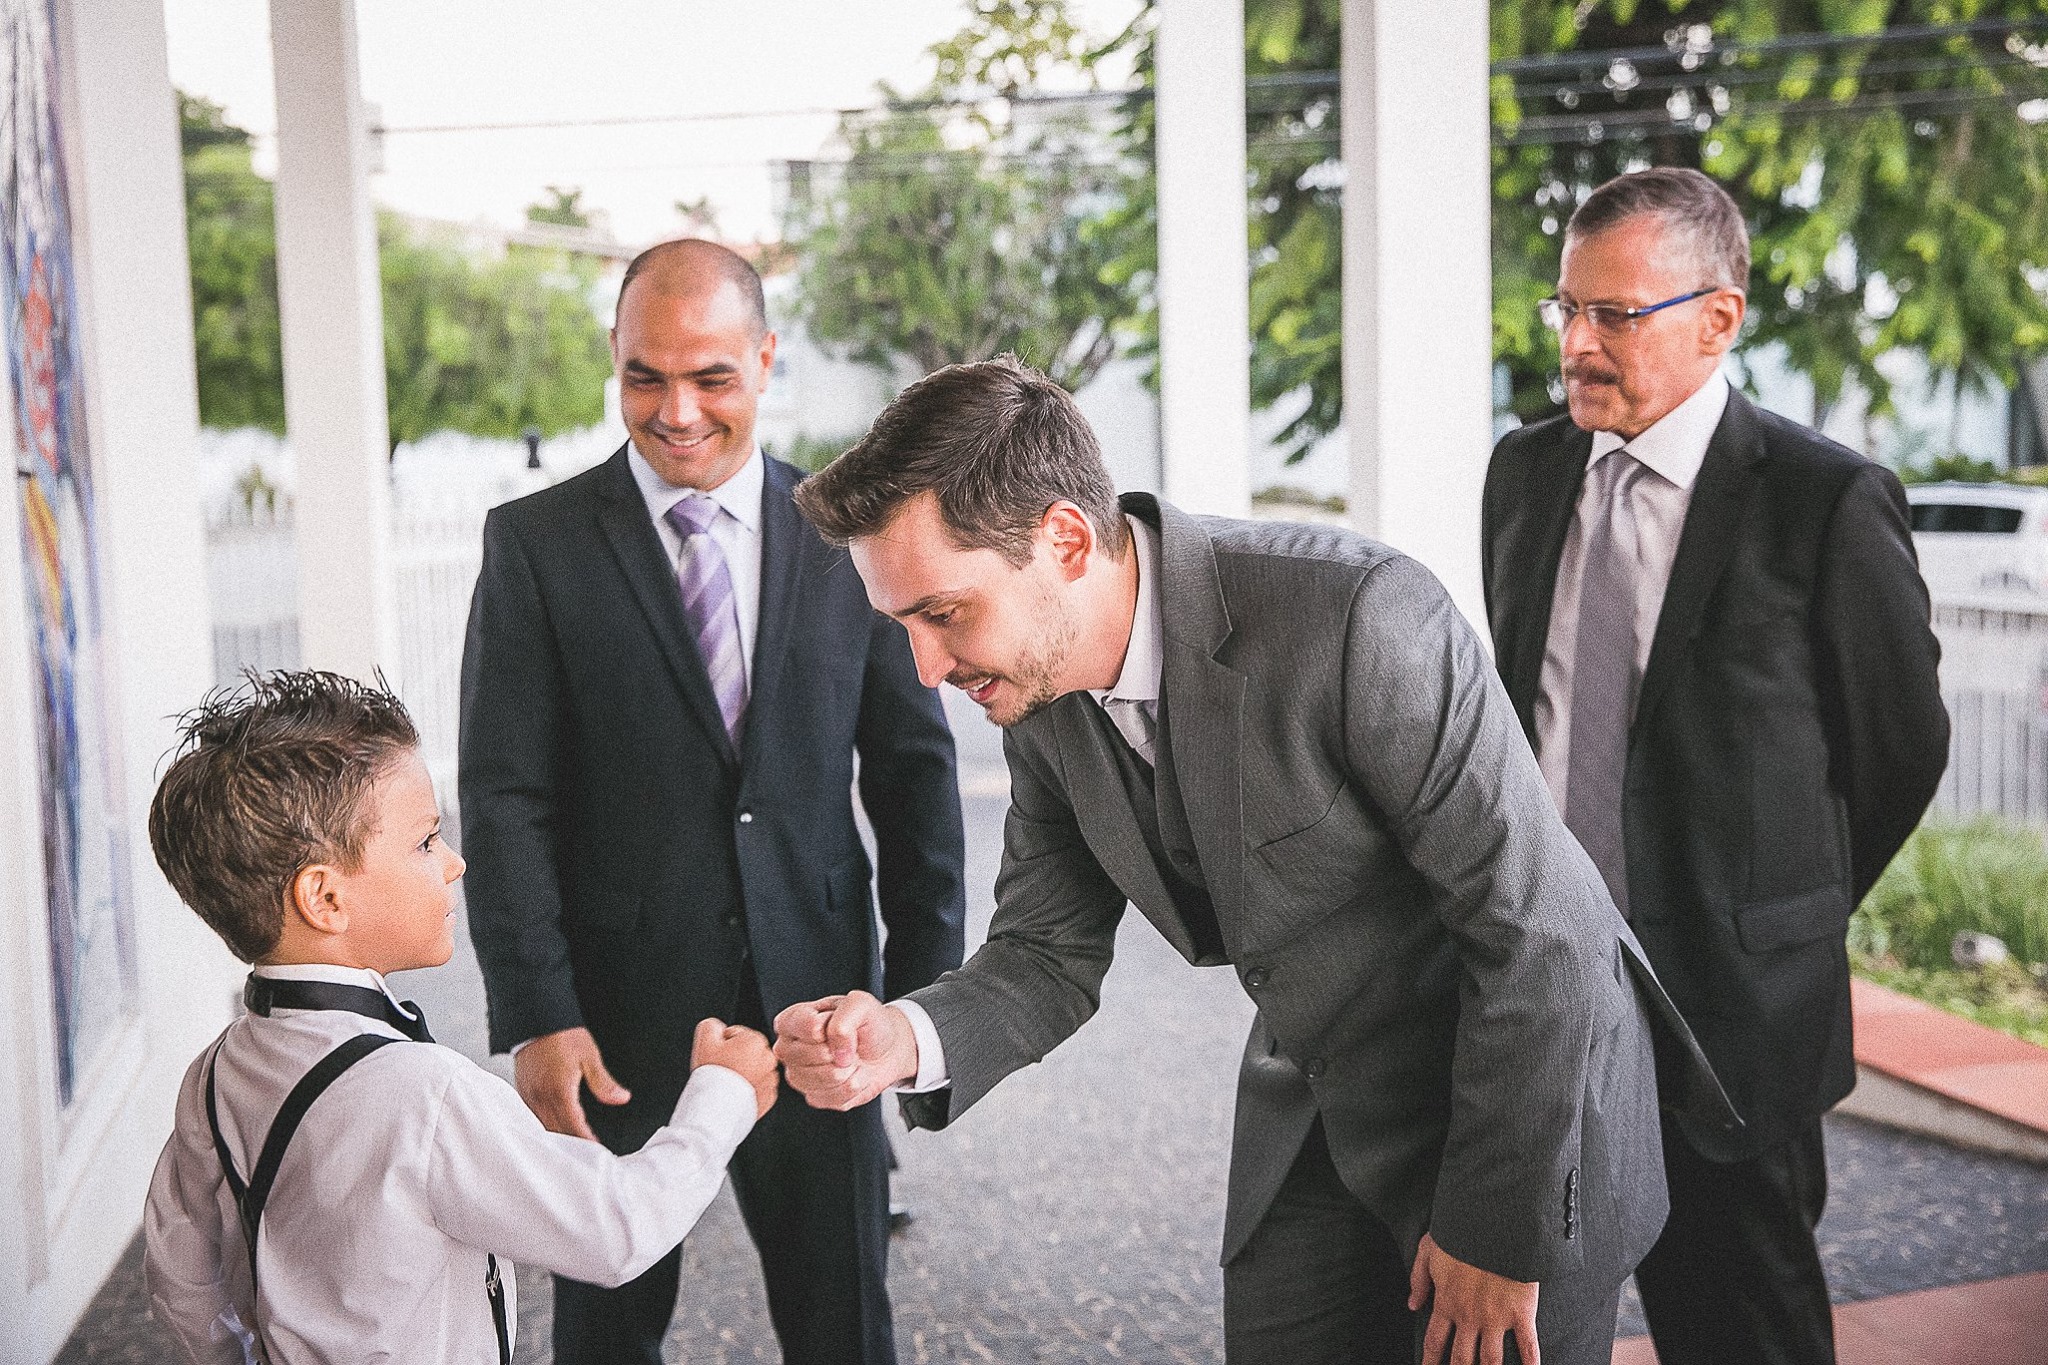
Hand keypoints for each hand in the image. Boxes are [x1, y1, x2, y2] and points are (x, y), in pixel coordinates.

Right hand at [513, 1026, 630, 1142]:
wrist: (536, 1018)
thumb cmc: (562, 1034)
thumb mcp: (589, 1057)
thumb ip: (604, 1083)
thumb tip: (621, 1099)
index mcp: (559, 1091)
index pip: (574, 1127)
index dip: (586, 1142)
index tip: (598, 1150)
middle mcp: (541, 1097)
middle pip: (557, 1132)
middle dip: (573, 1145)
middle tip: (588, 1153)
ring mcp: (529, 1096)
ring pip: (543, 1127)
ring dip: (558, 1137)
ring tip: (574, 1145)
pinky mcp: (523, 1091)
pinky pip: (533, 1117)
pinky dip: (545, 1126)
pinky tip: (555, 1127)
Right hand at [692, 1018, 779, 1119]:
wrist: (716, 1109)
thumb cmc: (712, 1074)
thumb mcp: (704, 1038)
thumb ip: (712, 1025)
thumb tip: (718, 1029)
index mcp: (755, 1040)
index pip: (735, 1035)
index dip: (722, 1045)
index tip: (717, 1057)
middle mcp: (769, 1058)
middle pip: (746, 1052)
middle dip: (734, 1058)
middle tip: (722, 1070)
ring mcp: (771, 1079)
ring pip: (753, 1070)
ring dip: (743, 1074)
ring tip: (727, 1084)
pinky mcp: (769, 1097)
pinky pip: (758, 1088)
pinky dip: (748, 1090)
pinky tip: (735, 1094)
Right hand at [772, 991, 917, 1109]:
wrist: (886, 1049)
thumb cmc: (868, 1024)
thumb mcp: (861, 1005)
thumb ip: (843, 1020)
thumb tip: (836, 1053)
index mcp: (792, 1020)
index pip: (800, 1026)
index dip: (825, 1028)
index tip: (838, 1023)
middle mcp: (789, 1049)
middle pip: (808, 1056)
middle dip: (839, 1050)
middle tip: (848, 1044)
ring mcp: (799, 1075)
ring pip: (822, 1080)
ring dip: (849, 1070)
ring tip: (852, 1059)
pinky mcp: (815, 1097)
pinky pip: (834, 1098)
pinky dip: (854, 1086)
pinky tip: (855, 1074)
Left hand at [1408, 1232, 1540, 1364]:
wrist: (1492, 1223)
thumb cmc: (1459, 1233)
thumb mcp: (1428, 1251)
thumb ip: (1418, 1279)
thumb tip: (1412, 1305)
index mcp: (1446, 1302)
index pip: (1435, 1341)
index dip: (1429, 1361)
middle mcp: (1469, 1316)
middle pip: (1461, 1359)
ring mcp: (1495, 1317)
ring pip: (1490, 1360)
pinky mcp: (1521, 1312)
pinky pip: (1527, 1345)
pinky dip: (1530, 1363)